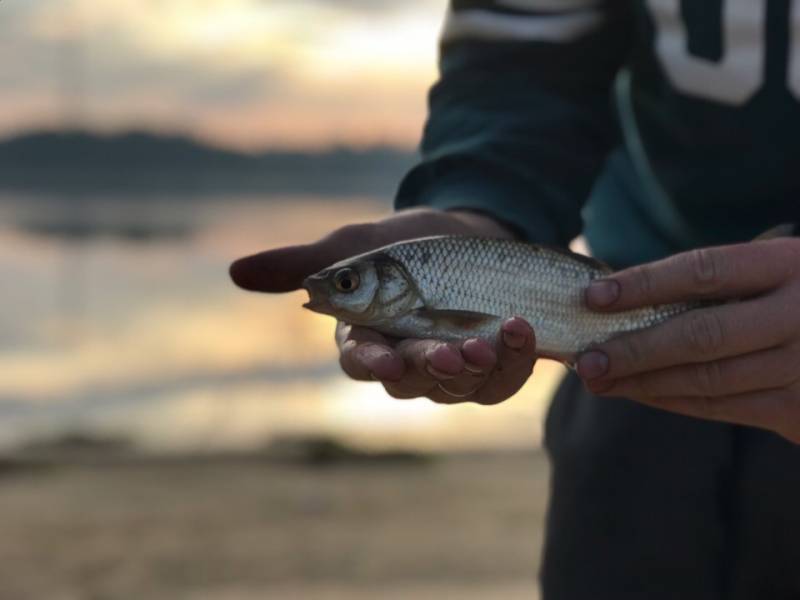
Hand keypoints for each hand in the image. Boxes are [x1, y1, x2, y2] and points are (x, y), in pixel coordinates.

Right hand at [230, 208, 537, 404]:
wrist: (468, 236)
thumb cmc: (404, 244)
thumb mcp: (357, 243)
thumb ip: (305, 263)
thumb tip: (234, 271)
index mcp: (366, 336)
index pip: (358, 361)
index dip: (369, 362)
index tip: (384, 356)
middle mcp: (405, 362)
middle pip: (411, 383)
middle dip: (430, 369)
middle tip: (449, 350)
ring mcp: (450, 369)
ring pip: (459, 389)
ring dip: (477, 369)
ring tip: (498, 335)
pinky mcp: (489, 367)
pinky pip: (500, 381)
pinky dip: (513, 362)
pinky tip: (522, 331)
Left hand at [575, 238, 799, 441]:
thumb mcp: (781, 271)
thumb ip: (722, 283)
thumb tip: (624, 295)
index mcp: (791, 265)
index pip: (705, 271)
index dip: (645, 283)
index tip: (593, 296)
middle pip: (700, 335)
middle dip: (634, 350)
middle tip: (585, 360)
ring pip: (707, 379)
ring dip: (643, 383)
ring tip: (599, 379)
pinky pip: (724, 408)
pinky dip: (673, 401)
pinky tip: (640, 393)